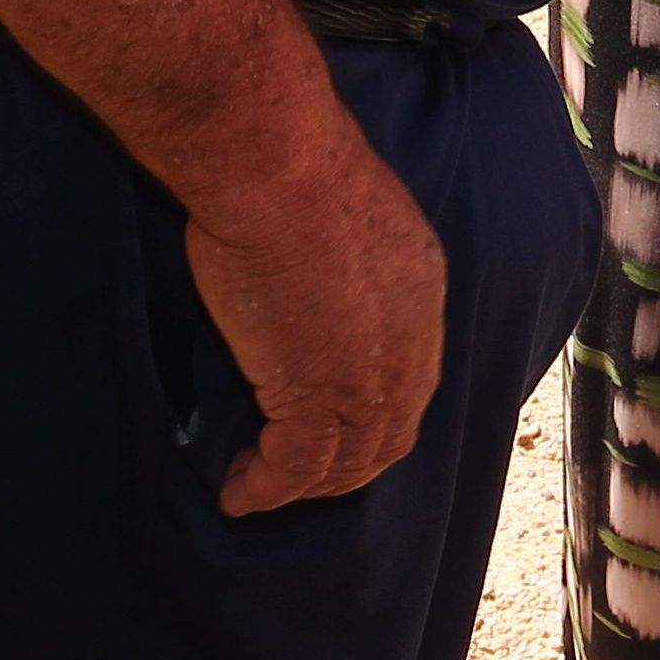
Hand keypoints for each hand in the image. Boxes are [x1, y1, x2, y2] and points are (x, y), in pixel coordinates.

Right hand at [175, 124, 451, 511]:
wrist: (277, 166)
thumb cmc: (292, 168)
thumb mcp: (345, 212)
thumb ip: (344, 256)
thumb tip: (309, 275)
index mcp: (421, 290)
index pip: (411, 378)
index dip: (374, 412)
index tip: (332, 424)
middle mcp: (410, 342)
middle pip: (390, 433)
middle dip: (347, 464)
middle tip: (296, 473)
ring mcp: (369, 375)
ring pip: (349, 460)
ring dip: (305, 485)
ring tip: (260, 486)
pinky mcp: (318, 396)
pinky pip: (298, 467)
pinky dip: (268, 490)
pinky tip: (238, 493)